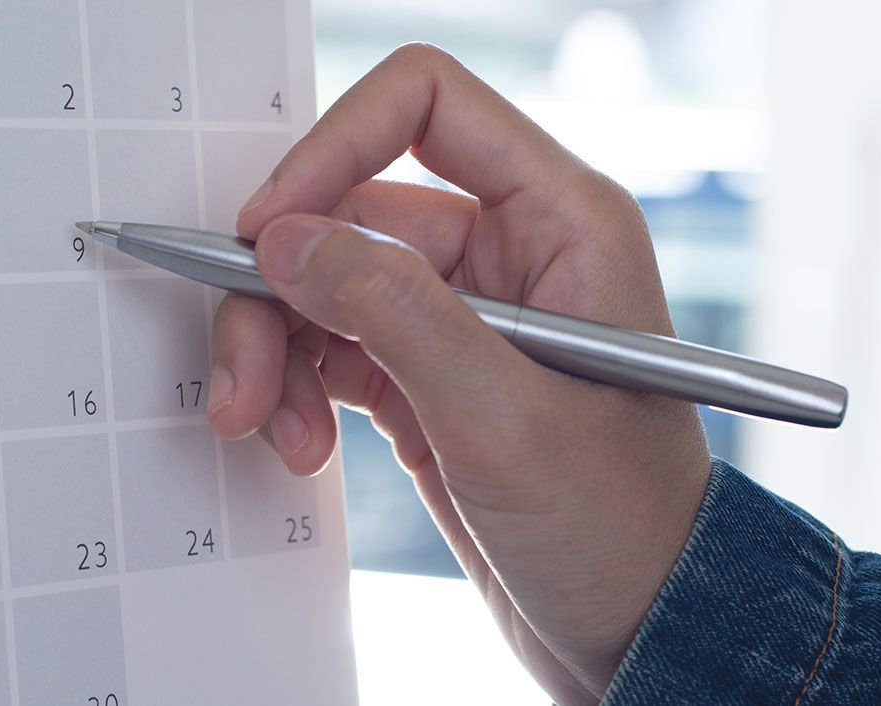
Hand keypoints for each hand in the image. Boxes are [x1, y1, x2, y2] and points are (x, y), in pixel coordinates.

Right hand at [209, 44, 711, 703]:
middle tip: (241, 375)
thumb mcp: (504, 418)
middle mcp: (510, 250)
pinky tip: (298, 446)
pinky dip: (295, 388)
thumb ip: (393, 313)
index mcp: (561, 220)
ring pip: (324, 281)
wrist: (639, 632)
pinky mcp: (426, 375)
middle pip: (350, 207)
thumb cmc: (622, 528)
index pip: (428, 104)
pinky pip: (329, 346)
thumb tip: (289, 239)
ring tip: (266, 428)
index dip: (334, 146)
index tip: (267, 229)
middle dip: (279, 286)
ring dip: (276, 348)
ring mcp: (462, 315)